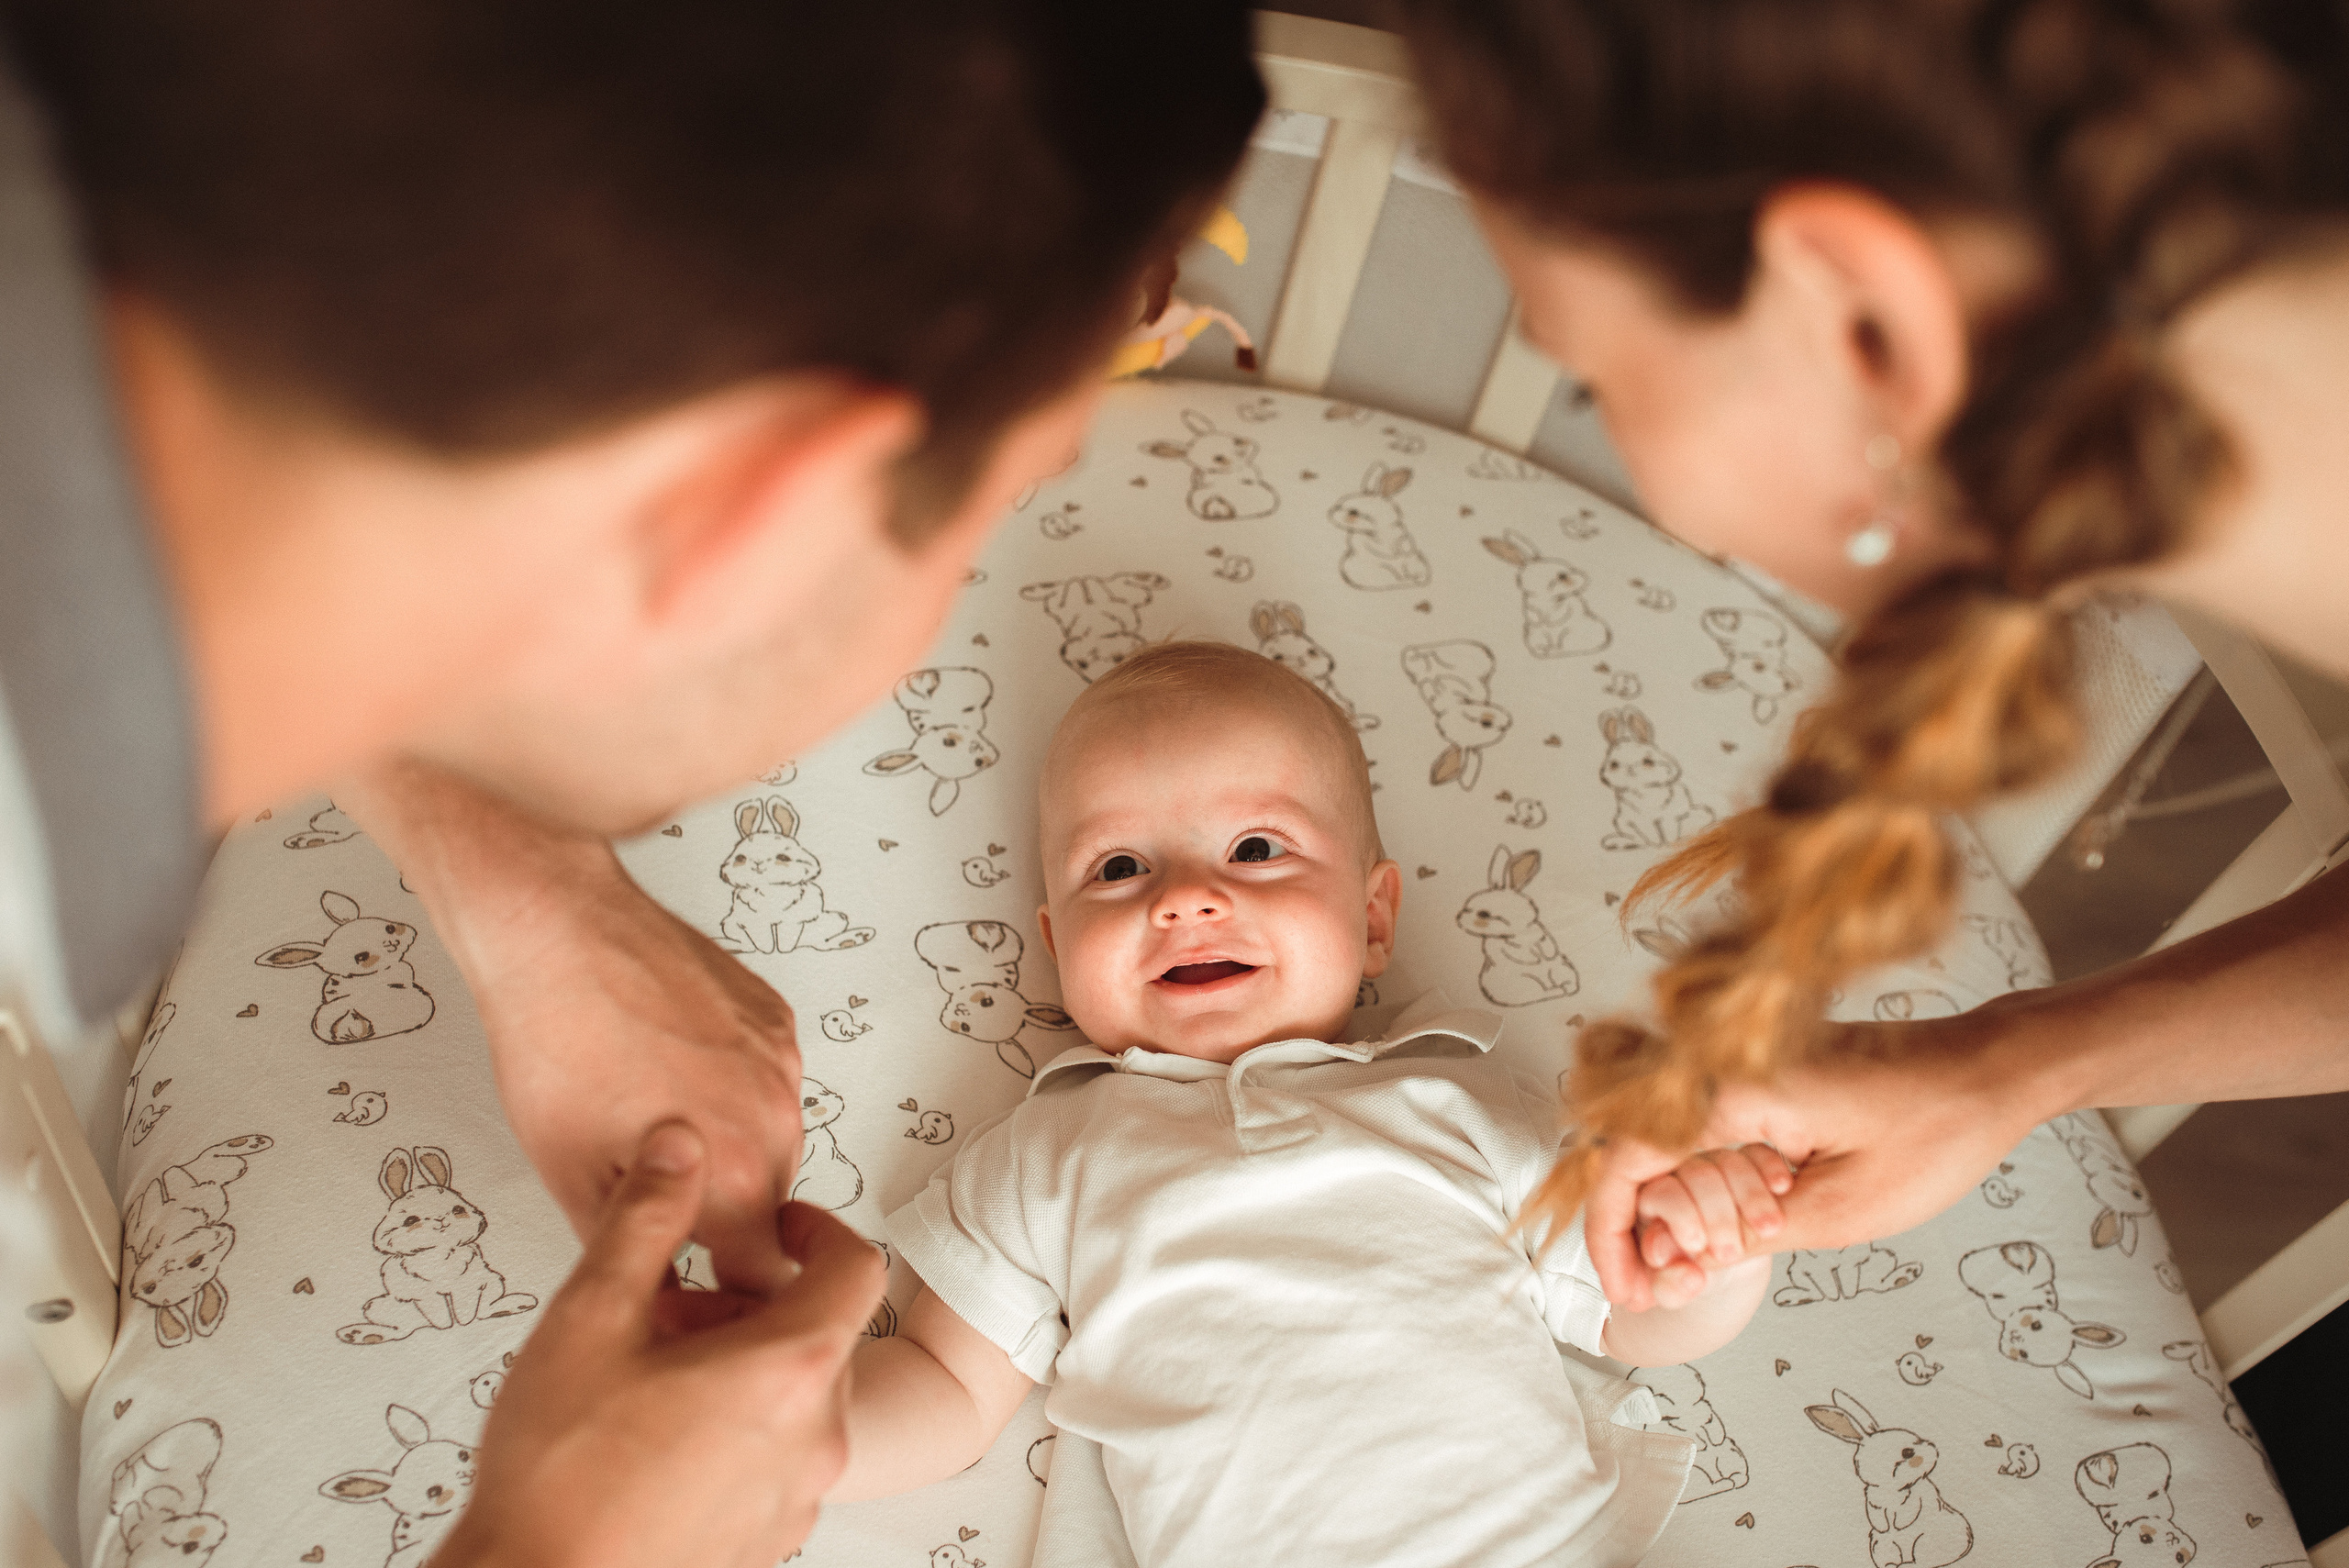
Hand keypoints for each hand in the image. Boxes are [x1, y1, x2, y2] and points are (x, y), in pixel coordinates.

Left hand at [339, 761, 806, 1291]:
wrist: (557, 932)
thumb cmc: (554, 1043)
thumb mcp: (572, 1181)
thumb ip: (635, 1248)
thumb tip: (656, 1281)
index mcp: (739, 1176)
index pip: (766, 1277)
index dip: (723, 1290)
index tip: (694, 1280)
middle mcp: (777, 1118)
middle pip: (769, 1205)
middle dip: (721, 1213)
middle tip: (654, 1190)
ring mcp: (781, 1062)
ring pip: (769, 1139)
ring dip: (726, 1147)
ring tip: (650, 1115)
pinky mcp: (774, 1017)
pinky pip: (765, 1080)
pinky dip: (728, 1089)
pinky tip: (666, 1068)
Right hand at [435, 1123, 883, 1567]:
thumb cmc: (558, 1475)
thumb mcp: (592, 1313)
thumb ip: (646, 1216)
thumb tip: (678, 1144)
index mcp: (790, 1369)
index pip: (857, 1266)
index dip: (816, 1229)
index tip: (771, 1227)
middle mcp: (814, 1438)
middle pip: (821, 1333)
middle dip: (755, 1302)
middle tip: (672, 1304)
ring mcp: (795, 1500)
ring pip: (796, 1400)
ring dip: (743, 1367)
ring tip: (651, 1373)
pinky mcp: (766, 1543)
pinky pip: (775, 1459)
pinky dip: (737, 1428)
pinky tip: (655, 1433)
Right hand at [1586, 1005, 2041, 1310]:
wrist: (1991, 1068)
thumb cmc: (1936, 1124)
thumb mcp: (1842, 1208)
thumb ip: (1747, 1237)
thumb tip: (1680, 1263)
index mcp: (1732, 1089)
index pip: (1626, 1159)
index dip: (1613, 1233)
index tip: (1631, 1289)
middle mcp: (1721, 1068)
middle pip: (1641, 1158)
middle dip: (1660, 1231)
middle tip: (1696, 1282)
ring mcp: (1739, 1069)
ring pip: (1674, 1149)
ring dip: (1693, 1210)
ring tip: (1740, 1250)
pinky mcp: (1760, 1079)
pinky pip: (1710, 1132)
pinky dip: (1719, 1182)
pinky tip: (1758, 1216)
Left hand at [1632, 1144, 1792, 1307]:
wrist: (1713, 1276)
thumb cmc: (1681, 1279)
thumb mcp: (1671, 1292)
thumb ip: (1671, 1287)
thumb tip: (1690, 1274)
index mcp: (1648, 1199)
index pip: (1661, 1193)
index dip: (1680, 1216)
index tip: (1697, 1247)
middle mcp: (1677, 1175)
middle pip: (1697, 1174)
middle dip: (1718, 1213)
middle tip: (1731, 1252)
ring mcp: (1712, 1166)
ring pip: (1730, 1162)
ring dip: (1751, 1195)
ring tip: (1768, 1231)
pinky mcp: (1745, 1165)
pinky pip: (1758, 1153)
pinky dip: (1770, 1168)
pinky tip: (1782, 1187)